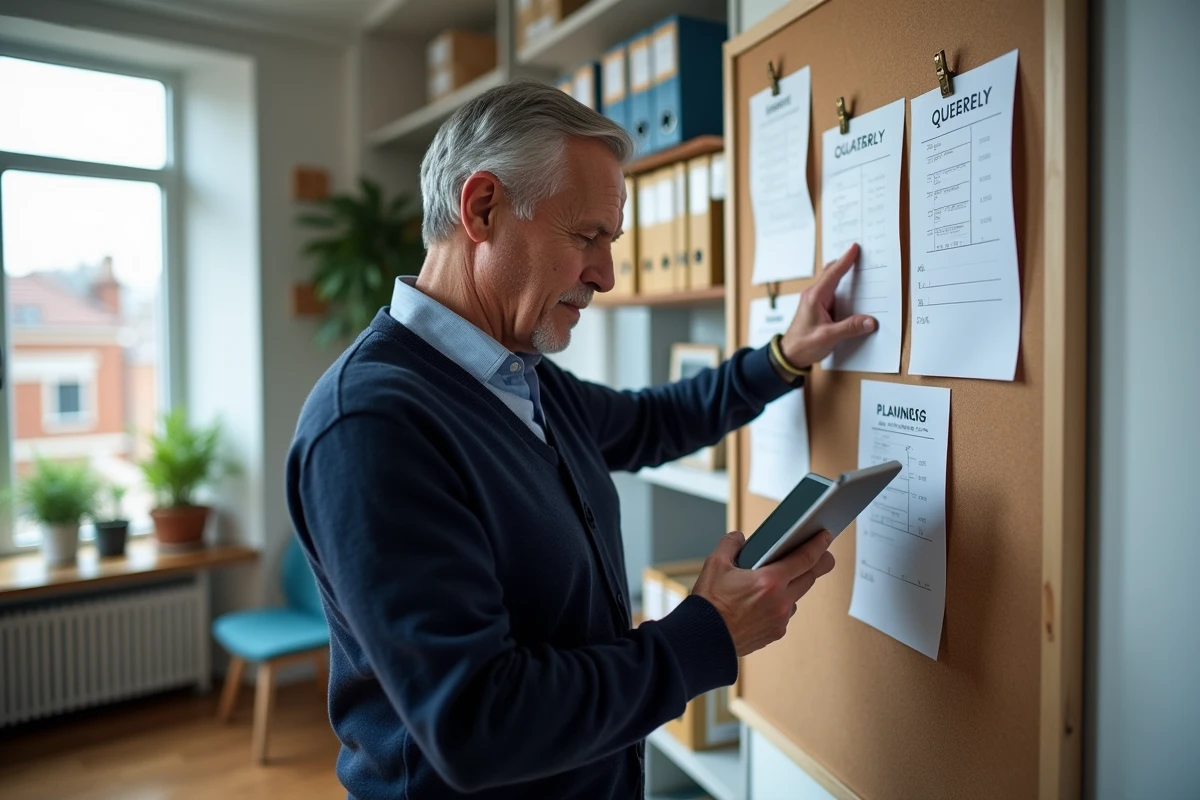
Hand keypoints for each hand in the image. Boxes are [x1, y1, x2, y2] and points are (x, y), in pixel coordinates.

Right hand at [692, 530, 835, 657]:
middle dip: (818, 564)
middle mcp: (781, 602)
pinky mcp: (775, 633)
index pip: (805, 559)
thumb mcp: (715, 564)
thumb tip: (739, 538)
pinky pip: (785, 613)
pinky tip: (765, 600)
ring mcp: (780, 620)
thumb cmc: (709, 604)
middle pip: (810, 578)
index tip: (825, 537)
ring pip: (797, 597)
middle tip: (823, 554)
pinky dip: (780, 604)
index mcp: (769, 581)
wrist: (703, 639)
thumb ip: (730, 544)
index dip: (819, 546)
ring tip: (781, 579)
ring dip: (794, 586)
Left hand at [779, 243, 877, 367]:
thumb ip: (850, 328)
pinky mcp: (817, 308)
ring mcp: (814, 301)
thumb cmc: (803, 345)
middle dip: (844, 262)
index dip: (845, 260)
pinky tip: (851, 289)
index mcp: (815, 297)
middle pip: (830, 273)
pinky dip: (841, 286)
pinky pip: (831, 292)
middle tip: (859, 252)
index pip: (833, 274)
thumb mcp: (828, 337)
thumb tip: (871, 321)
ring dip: (843, 273)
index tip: (855, 247)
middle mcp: (813, 295)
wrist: (788, 355)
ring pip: (831, 281)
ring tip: (858, 266)